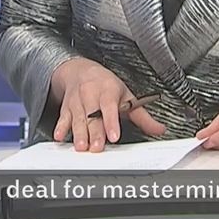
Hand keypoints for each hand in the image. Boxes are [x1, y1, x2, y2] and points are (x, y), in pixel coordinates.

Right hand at [50, 58, 165, 152]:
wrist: (80, 70)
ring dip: (78, 133)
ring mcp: (77, 101)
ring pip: (77, 118)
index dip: (111, 122)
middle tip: (97, 148)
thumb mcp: (127, 95)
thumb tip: (159, 129)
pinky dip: (60, 127)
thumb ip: (142, 116)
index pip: (110, 106)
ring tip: (81, 147)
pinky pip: (62, 117)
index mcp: (108, 90)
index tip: (114, 136)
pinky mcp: (66, 107)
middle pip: (92, 115)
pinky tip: (59, 136)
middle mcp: (91, 94)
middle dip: (94, 132)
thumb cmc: (106, 85)